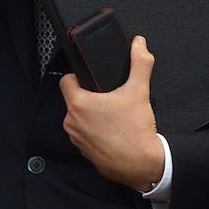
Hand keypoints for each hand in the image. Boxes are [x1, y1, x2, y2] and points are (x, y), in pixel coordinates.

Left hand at [59, 36, 164, 190]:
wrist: (142, 164)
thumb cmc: (135, 130)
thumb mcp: (139, 90)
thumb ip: (140, 62)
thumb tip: (139, 43)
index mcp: (78, 104)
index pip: (66, 81)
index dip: (78, 76)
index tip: (92, 78)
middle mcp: (72, 122)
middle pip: (74, 100)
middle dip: (90, 96)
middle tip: (111, 97)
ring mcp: (76, 139)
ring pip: (80, 118)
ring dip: (92, 115)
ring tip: (114, 115)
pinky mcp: (84, 152)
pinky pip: (86, 134)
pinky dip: (96, 131)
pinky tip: (114, 131)